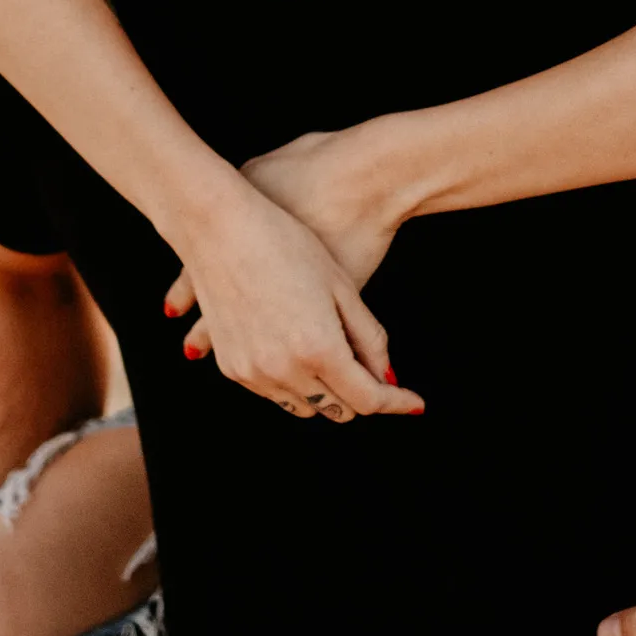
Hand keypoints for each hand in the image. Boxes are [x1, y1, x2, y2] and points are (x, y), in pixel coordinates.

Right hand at [165, 165, 422, 420]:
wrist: (220, 225)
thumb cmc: (287, 243)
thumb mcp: (341, 286)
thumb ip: (368, 338)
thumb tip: (388, 378)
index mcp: (318, 348)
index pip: (369, 399)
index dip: (396, 402)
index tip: (414, 402)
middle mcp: (284, 370)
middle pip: (338, 410)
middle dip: (361, 395)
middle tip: (373, 370)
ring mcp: (252, 372)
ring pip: (304, 407)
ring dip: (326, 392)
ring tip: (335, 356)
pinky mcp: (230, 366)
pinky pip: (272, 392)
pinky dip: (293, 382)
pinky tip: (300, 349)